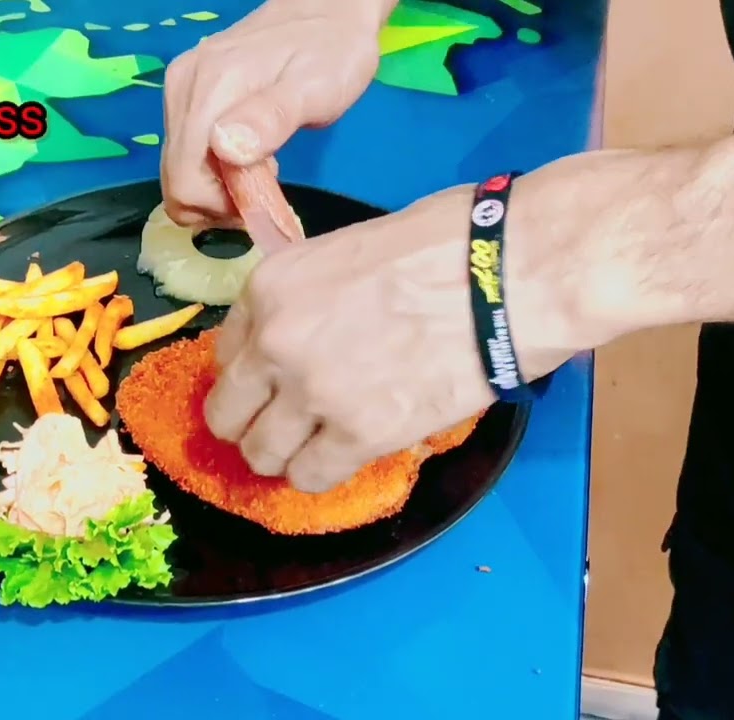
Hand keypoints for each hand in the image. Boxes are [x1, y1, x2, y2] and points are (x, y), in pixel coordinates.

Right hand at [161, 0, 384, 227]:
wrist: (325, 11)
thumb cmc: (331, 53)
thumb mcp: (315, 88)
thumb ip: (271, 117)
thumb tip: (226, 150)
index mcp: (210, 90)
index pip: (185, 179)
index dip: (220, 206)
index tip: (260, 201)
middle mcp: (184, 89)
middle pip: (176, 179)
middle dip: (217, 202)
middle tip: (263, 192)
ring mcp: (181, 90)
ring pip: (179, 169)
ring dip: (217, 187)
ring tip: (261, 170)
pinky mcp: (186, 93)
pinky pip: (187, 152)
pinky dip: (214, 169)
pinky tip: (249, 155)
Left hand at [203, 183, 607, 493]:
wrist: (507, 277)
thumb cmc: (447, 243)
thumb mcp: (349, 250)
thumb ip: (312, 296)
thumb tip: (314, 324)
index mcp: (271, 288)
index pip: (226, 353)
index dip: (252, 373)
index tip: (273, 383)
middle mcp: (276, 343)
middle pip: (228, 413)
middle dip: (251, 423)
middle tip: (285, 425)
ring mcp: (313, 393)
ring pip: (262, 454)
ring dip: (284, 455)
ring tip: (315, 447)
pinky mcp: (359, 435)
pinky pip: (311, 478)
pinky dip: (322, 474)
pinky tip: (345, 457)